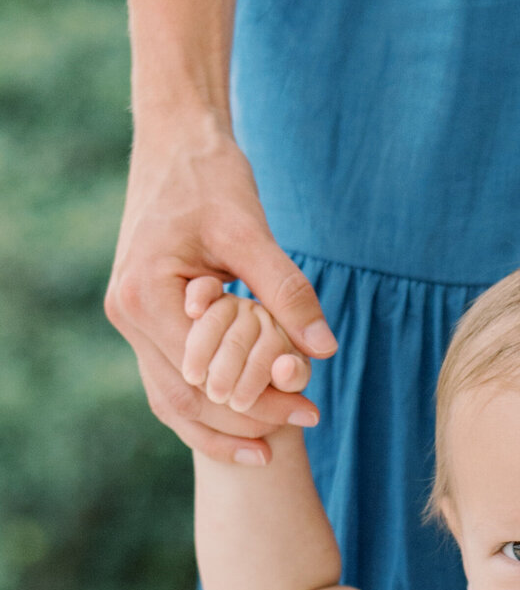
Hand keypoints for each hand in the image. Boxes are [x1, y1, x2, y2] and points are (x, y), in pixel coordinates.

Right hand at [104, 111, 336, 463]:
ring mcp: (131, 323)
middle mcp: (126, 316)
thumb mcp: (252, 232)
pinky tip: (249, 425)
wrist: (177, 144)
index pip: (204, 375)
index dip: (258, 400)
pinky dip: (208, 408)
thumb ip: (287, 292)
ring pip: (174, 400)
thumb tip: (324, 350)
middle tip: (308, 420)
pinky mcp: (147, 322)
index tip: (310, 406)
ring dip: (225, 424)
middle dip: (248, 418)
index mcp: (144, 296)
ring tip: (277, 445)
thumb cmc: (211, 179)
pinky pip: (173, 382)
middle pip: (188, 398)